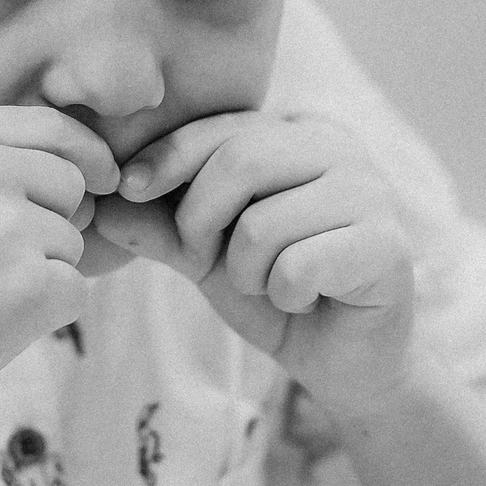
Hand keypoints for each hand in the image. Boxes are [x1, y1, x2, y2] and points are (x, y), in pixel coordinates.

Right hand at [0, 106, 116, 431]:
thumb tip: (95, 169)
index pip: (52, 125)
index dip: (85, 154)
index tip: (99, 179)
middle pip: (72, 183)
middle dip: (55, 221)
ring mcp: (5, 229)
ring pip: (73, 242)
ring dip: (42, 272)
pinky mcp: (27, 287)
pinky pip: (76, 290)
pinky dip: (47, 313)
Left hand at [91, 111, 412, 412]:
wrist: (343, 358)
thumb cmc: (276, 292)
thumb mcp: (205, 254)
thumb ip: (158, 225)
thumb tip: (99, 205)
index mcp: (297, 133)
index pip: (219, 127)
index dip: (166, 159)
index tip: (129, 189)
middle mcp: (339, 148)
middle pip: (239, 163)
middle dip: (200, 222)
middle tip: (208, 262)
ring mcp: (370, 193)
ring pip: (262, 223)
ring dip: (246, 273)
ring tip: (270, 285)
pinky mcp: (386, 246)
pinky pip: (297, 267)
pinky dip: (284, 296)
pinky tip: (306, 300)